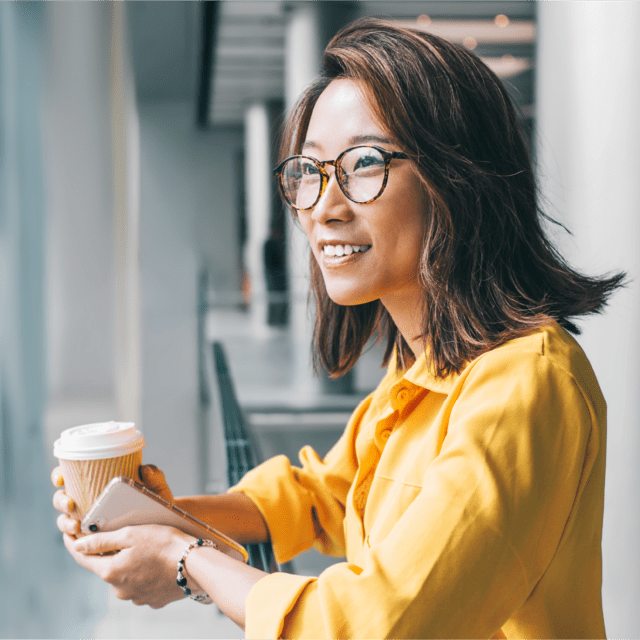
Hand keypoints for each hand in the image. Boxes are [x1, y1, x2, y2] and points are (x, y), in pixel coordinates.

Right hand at [51, 464, 174, 538]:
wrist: (166, 523)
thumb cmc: (157, 501)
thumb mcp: (157, 488)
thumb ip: (154, 478)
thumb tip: (145, 469)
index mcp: (98, 482)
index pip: (72, 475)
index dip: (59, 475)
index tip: (61, 479)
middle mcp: (89, 500)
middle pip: (63, 499)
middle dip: (61, 501)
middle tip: (70, 504)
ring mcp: (89, 520)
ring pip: (67, 520)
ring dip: (65, 523)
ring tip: (76, 526)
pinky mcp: (94, 539)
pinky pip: (78, 541)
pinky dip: (75, 542)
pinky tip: (80, 542)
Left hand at [64, 524, 193, 607]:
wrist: (195, 565)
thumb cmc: (165, 544)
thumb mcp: (131, 534)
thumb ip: (101, 540)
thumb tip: (78, 545)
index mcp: (110, 571)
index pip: (83, 559)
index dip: (75, 545)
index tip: (70, 536)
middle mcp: (119, 589)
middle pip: (106, 567)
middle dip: (110, 553)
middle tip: (124, 536)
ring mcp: (136, 598)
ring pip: (125, 577)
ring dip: (129, 564)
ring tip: (147, 548)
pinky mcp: (152, 600)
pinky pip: (141, 585)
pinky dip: (144, 574)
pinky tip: (156, 562)